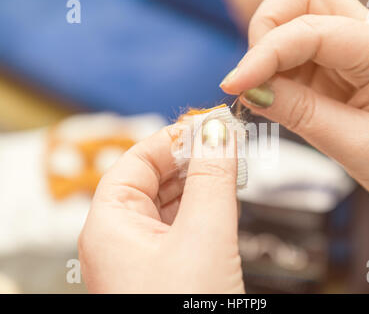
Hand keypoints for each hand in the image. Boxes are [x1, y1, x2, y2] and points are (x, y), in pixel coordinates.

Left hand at [78, 124, 243, 292]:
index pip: (138, 160)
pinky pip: (182, 230)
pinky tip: (224, 204)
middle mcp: (120, 241)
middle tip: (227, 144)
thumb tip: (217, 135)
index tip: (209, 124)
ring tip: (231, 170)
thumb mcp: (203, 237)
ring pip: (170, 205)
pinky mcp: (165, 273)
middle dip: (193, 160)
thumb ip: (212, 180)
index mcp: (110, 226)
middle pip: (155, 180)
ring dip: (202, 186)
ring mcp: (142, 259)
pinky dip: (204, 213)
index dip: (174, 138)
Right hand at [220, 0, 368, 217]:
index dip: (265, 54)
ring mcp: (350, 51)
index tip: (233, 84)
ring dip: (269, 47)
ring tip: (261, 89)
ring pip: (296, 19)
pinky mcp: (335, 68)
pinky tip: (273, 95)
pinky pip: (295, 53)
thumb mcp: (356, 145)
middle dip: (267, 29)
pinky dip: (274, 68)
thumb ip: (301, 113)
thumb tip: (251, 91)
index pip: (311, 30)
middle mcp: (368, 39)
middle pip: (303, 0)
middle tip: (251, 77)